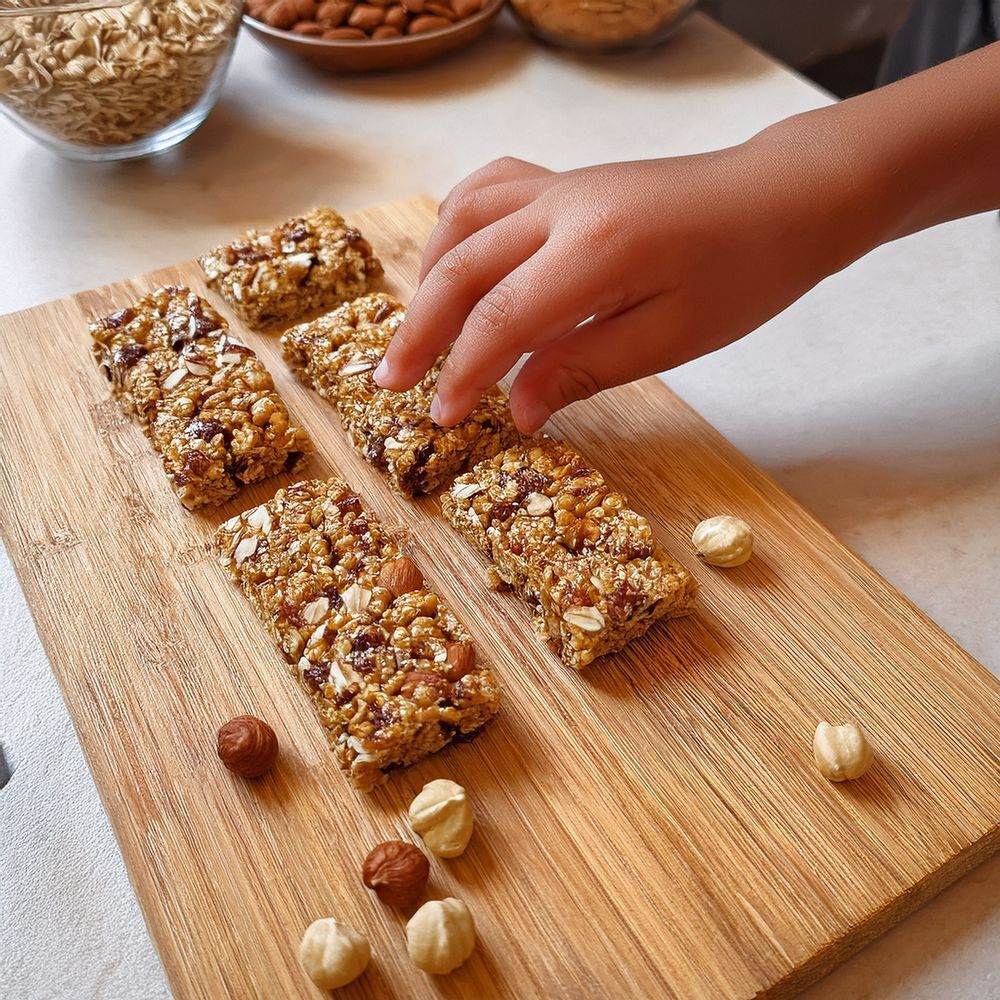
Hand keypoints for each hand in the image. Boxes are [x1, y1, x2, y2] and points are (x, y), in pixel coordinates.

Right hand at [373, 145, 853, 432]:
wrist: (784, 198)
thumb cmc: (745, 272)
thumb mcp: (671, 337)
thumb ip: (583, 368)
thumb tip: (516, 409)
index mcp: (595, 250)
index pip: (500, 319)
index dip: (462, 373)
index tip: (441, 418)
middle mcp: (563, 206)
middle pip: (462, 268)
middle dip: (420, 331)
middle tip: (391, 383)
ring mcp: (561, 186)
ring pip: (462, 221)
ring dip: (429, 279)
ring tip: (418, 330)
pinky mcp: (566, 183)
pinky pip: (488, 191)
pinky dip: (456, 229)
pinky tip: (454, 263)